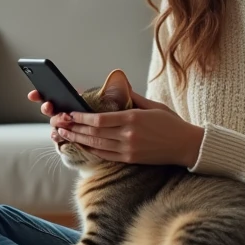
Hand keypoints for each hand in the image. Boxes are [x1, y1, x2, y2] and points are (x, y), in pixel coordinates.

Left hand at [29, 88, 200, 165]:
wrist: (186, 145)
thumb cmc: (170, 122)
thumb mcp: (153, 105)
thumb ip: (133, 97)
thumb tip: (119, 85)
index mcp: (133, 118)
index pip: (100, 119)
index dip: (82, 117)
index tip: (69, 113)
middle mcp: (128, 135)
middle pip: (94, 132)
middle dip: (74, 127)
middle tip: (58, 123)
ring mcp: (129, 149)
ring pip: (96, 144)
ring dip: (78, 139)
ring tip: (63, 134)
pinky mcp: (130, 159)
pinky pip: (105, 155)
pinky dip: (91, 149)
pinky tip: (80, 144)